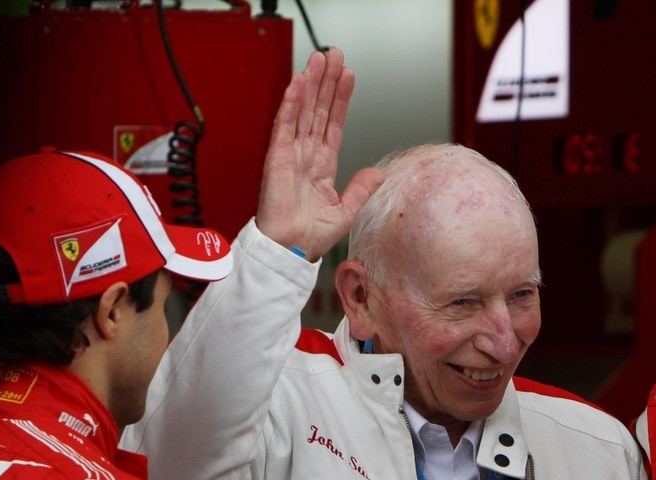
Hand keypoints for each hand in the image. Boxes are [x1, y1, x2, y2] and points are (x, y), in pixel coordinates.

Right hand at [256, 48, 384, 258]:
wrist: (290, 250)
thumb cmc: (309, 236)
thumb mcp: (346, 211)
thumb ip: (361, 189)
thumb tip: (378, 172)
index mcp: (322, 165)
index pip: (333, 124)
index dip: (341, 99)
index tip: (349, 76)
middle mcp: (306, 155)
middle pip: (318, 110)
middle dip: (327, 82)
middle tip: (334, 54)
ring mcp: (291, 153)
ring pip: (303, 110)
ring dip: (311, 83)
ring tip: (320, 58)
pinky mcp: (277, 157)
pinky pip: (284, 124)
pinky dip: (291, 102)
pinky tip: (299, 83)